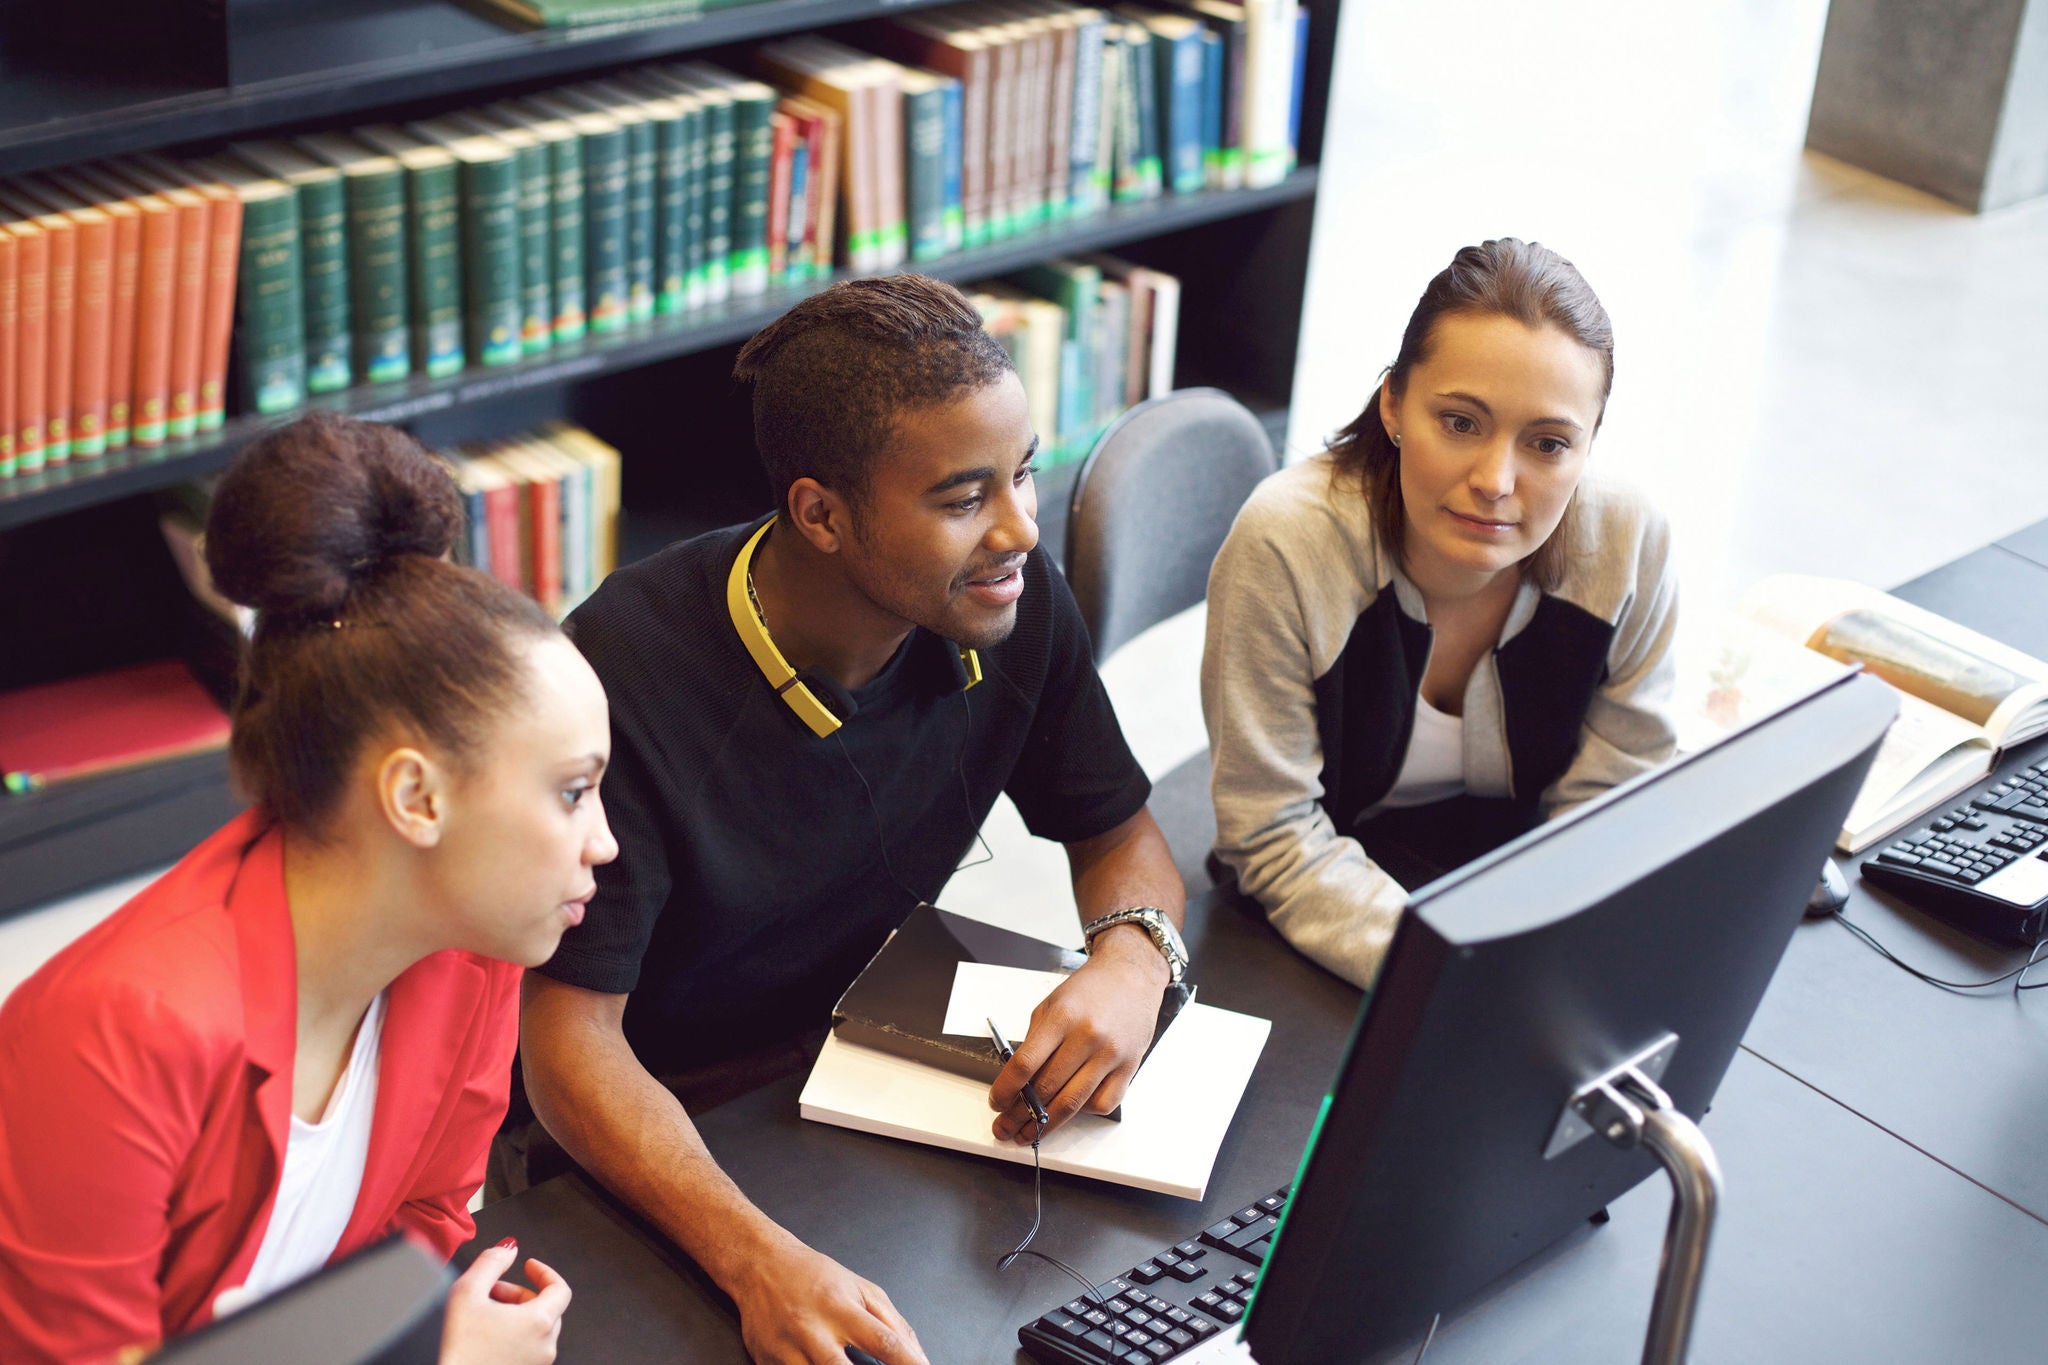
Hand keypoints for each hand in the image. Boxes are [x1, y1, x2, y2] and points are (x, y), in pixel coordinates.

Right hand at [441, 1239, 570, 1364]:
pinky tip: (485, 1337)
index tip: (528, 1266)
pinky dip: (512, 1336)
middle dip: (518, 1293)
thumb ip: (491, 1262)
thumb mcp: (467, 1292)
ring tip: (483, 1315)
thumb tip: (508, 1248)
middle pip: (544, 1308)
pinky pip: (527, 1349)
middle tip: (491, 1292)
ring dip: (514, 1315)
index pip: (560, 1287)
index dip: (544, 1272)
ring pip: (534, 1330)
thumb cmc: (458, 1351)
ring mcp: (536, 1364)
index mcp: (539, 1322)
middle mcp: (544, 1345)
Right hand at [727, 1234, 927, 1364]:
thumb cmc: (814, 1276)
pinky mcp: (767, 1363)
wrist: (760, 1265)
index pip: (885, 1342)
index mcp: (841, 1308)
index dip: (909, 1364)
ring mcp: (786, 1350)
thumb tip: (918, 1356)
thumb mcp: (861, 1288)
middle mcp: (813, 1330)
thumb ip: (892, 1322)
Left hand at [989, 926, 1168, 1142]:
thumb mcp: (1052, 1004)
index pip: (1025, 1064)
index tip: (996, 1103)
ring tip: (1030, 1134)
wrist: (1132, 975)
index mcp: (1062, 1018)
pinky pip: (1103, 1103)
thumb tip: (1016, 1081)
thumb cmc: (1089, 989)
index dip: (1006, 1090)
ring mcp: (1110, 1055)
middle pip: (1047, 1089)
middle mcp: (1087, 1037)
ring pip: (1073, 1104)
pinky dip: (1083, 1112)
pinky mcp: (1129, 1067)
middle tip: (1005, 1127)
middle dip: (1020, 1115)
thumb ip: (1035, 1041)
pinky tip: (1070, 1110)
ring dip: (1046, 1125)